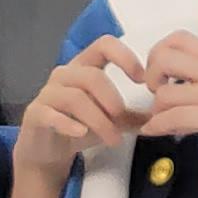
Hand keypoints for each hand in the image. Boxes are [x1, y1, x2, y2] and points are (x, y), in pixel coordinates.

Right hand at [9, 36, 148, 197]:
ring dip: (98, 120)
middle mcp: (64, 75)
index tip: (142, 79)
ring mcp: (48, 94)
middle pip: (91, 76)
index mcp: (84, 67)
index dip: (124, 57)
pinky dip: (68, 124)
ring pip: (75, 98)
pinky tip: (81, 134)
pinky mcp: (35, 114)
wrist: (46, 152)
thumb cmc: (78, 128)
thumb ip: (131, 115)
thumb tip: (162, 115)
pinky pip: (51, 114)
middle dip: (112, 100)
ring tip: (113, 140)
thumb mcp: (110, 120)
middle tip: (124, 121)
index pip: (104, 45)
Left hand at [135, 32, 197, 171]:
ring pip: (164, 93)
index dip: (158, 52)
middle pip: (163, 57)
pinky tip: (155, 132)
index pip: (178, 38)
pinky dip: (158, 126)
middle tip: (156, 93)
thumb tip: (177, 96)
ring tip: (164, 120)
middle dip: (149, 76)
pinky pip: (174, 117)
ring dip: (156, 110)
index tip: (161, 74)